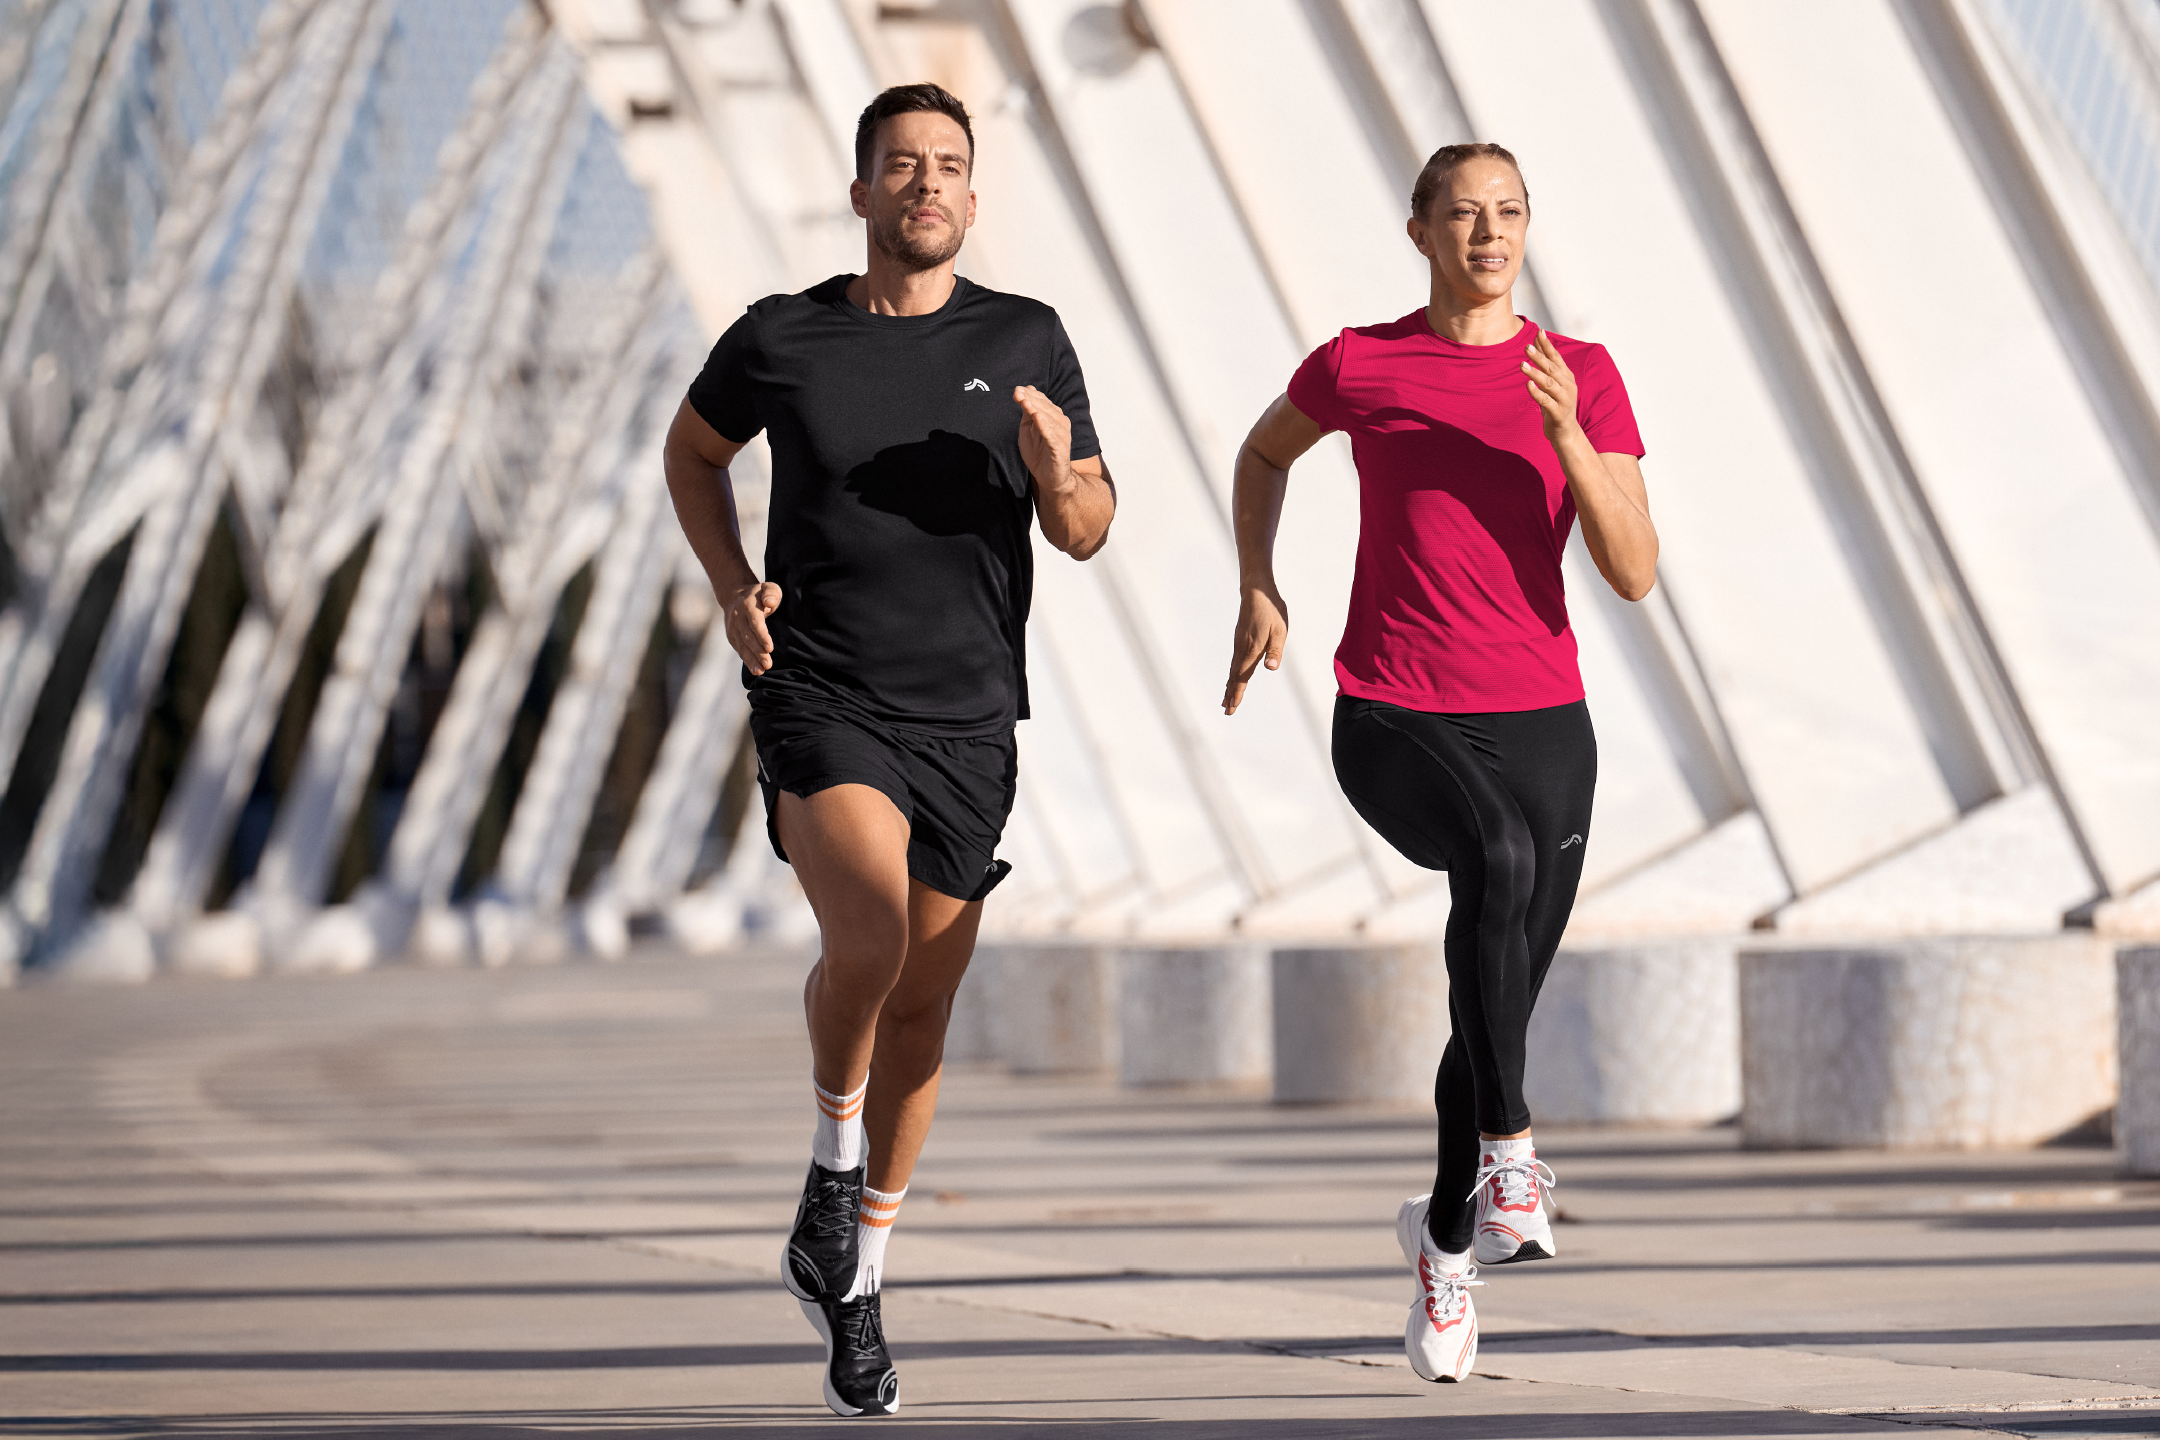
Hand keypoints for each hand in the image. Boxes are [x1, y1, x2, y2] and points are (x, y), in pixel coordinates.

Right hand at [722, 579, 781, 673]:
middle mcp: (738, 618)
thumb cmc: (758, 594)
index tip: (769, 648)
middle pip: (748, 637)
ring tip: (761, 671)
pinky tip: (756, 670)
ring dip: (752, 660)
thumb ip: (772, 593)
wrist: (734, 595)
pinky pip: (740, 650)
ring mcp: (733, 628)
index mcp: (748, 606)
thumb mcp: (768, 587)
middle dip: (758, 652)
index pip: (755, 622)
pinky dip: (747, 661)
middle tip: (768, 664)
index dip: (762, 635)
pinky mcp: (732, 637)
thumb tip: (769, 603)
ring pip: (742, 646)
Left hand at [1014, 385, 1071, 487]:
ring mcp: (1061, 435)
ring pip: (1049, 419)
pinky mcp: (1060, 448)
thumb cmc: (1039, 453)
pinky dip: (1045, 426)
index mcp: (1054, 417)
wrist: (1049, 477)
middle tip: (1018, 393)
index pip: (1042, 401)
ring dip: (1037, 409)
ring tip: (1025, 402)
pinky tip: (1037, 418)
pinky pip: (1052, 435)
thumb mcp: (1028, 429)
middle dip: (1031, 399)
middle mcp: (1060, 423)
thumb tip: (1025, 390)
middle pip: (1045, 408)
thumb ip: (1026, 412)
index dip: (1030, 395)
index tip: (1016, 390)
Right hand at [1223, 583, 1287, 714]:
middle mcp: (1242, 649)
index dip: (1239, 692)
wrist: (1256, 591)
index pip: (1243, 675)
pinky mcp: (1239, 639)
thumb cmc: (1272, 610)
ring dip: (1230, 685)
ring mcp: (1239, 644)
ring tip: (1226, 699)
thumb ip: (1275, 650)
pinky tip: (1233, 676)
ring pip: (1233, 669)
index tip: (1233, 707)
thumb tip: (1271, 668)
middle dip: (1231, 694)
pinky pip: (1234, 661)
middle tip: (1227, 711)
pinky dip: (1232, 673)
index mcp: (1252, 649)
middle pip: (1235, 676)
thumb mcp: (1280, 630)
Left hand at [1523, 330, 1581, 445]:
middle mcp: (1567, 386)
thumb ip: (1546, 367)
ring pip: (1548, 384)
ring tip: (1522, 365)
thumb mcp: (1553, 384)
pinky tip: (1528, 385)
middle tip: (1526, 347)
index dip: (1547, 345)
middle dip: (1539, 357)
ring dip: (1535, 373)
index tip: (1539, 332)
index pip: (1556, 357)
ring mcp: (1564, 399)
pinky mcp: (1557, 412)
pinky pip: (1545, 401)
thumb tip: (1536, 345)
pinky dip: (1537, 393)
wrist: (1566, 432)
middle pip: (1552, 368)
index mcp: (1566, 377)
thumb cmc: (1556, 405)